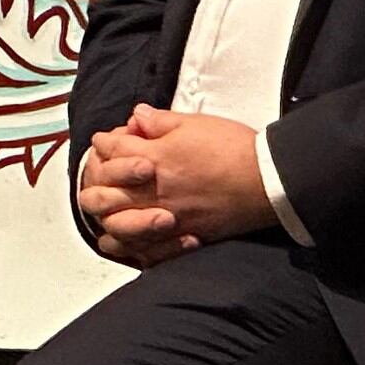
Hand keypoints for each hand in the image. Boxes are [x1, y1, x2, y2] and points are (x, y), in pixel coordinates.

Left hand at [76, 105, 272, 265]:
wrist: (268, 180)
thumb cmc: (235, 148)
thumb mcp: (195, 123)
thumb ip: (160, 121)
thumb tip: (136, 116)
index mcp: (153, 158)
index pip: (111, 150)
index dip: (105, 143)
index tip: (105, 141)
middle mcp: (152, 191)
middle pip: (104, 191)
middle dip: (96, 180)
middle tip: (99, 174)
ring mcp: (166, 217)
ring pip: (117, 224)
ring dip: (106, 215)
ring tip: (104, 210)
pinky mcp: (183, 236)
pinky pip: (145, 249)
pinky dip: (130, 246)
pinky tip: (125, 241)